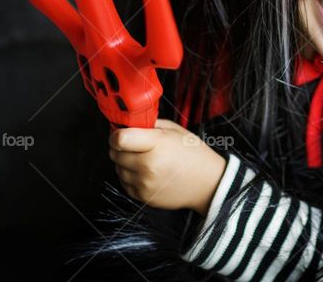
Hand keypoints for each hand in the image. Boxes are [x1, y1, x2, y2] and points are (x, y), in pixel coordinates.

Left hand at [108, 118, 227, 214]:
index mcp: (157, 145)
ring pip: (118, 169)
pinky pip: (125, 182)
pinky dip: (131, 176)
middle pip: (115, 154)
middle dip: (121, 147)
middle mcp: (148, 166)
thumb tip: (128, 125)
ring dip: (125, 162)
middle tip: (135, 145)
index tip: (121, 132)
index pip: (120, 139)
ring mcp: (144, 183)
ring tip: (145, 159)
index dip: (116, 134)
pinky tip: (147, 172)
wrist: (207, 183)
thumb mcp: (175, 131)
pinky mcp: (143, 196)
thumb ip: (150, 125)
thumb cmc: (194, 154)